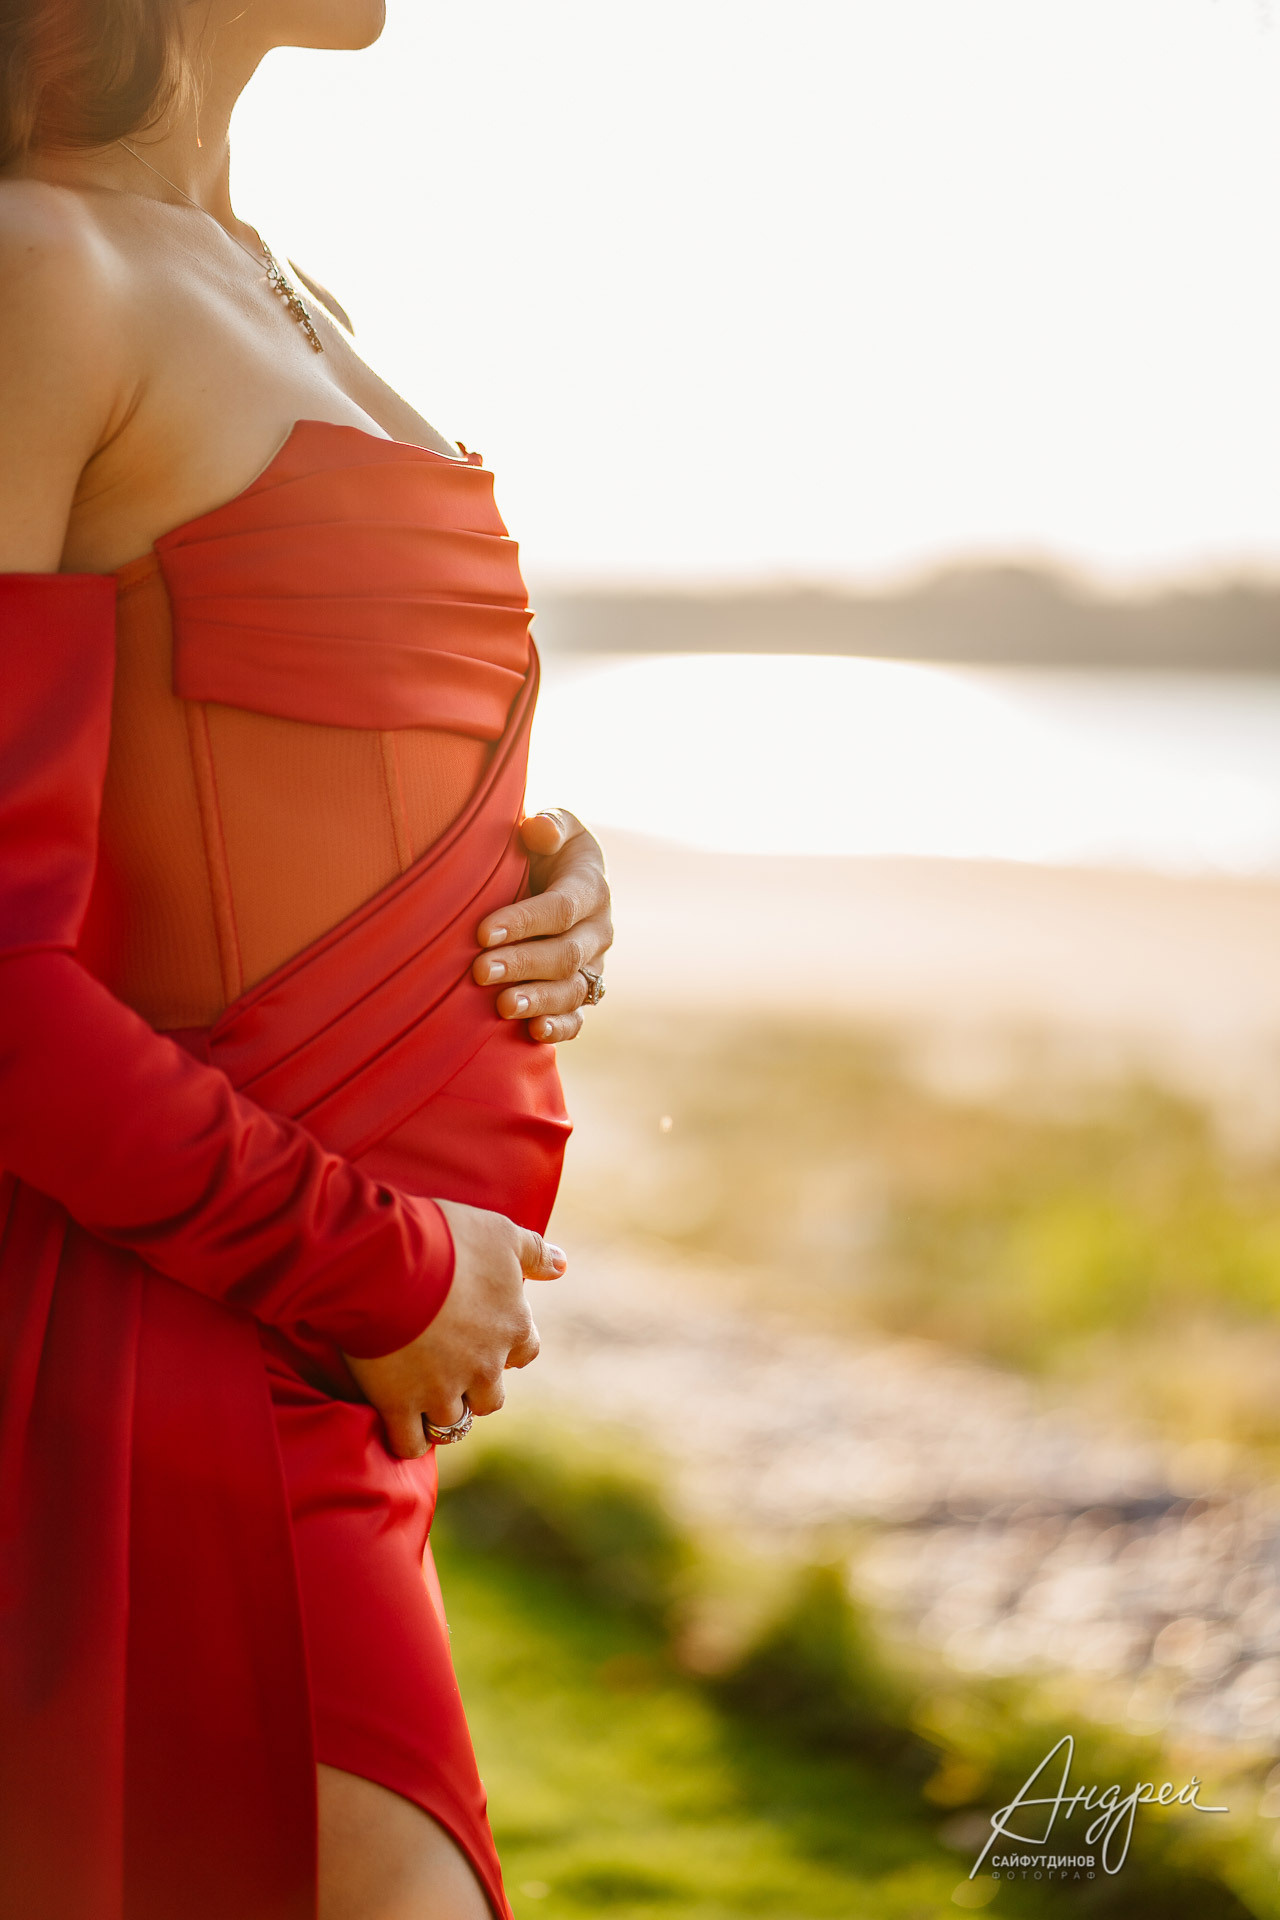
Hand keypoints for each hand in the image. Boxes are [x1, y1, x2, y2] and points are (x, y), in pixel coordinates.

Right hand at [343, 1200, 565, 1458]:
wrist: (388, 1260)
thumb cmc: (447, 1239)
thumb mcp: (500, 1233)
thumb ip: (534, 1252)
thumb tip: (562, 1267)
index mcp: (513, 1327)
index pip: (525, 1352)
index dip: (507, 1348)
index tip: (488, 1338)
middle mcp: (485, 1367)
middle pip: (491, 1397)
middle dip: (475, 1389)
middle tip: (450, 1370)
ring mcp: (443, 1391)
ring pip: (452, 1422)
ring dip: (441, 1413)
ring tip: (421, 1400)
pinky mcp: (399, 1404)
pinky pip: (410, 1442)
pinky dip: (406, 1438)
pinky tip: (395, 1423)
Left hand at [473, 809, 612, 1044]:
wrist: (553, 882)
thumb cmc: (543, 850)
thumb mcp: (552, 825)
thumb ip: (550, 824)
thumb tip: (538, 830)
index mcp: (591, 887)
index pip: (562, 908)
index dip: (524, 921)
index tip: (483, 932)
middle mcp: (598, 930)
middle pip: (566, 954)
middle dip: (523, 964)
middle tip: (480, 972)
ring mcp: (592, 966)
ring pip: (573, 990)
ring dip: (538, 1000)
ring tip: (502, 1007)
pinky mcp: (582, 993)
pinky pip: (578, 1017)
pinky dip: (560, 1028)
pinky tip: (534, 1031)